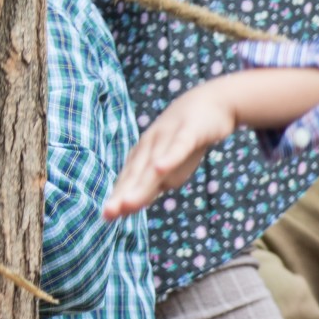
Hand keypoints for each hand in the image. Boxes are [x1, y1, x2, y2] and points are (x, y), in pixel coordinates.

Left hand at [103, 78, 241, 220]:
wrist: (212, 101)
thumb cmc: (184, 139)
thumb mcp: (169, 166)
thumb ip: (152, 184)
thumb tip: (132, 206)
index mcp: (143, 155)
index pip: (128, 180)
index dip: (118, 198)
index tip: (106, 217)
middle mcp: (149, 146)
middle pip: (135, 174)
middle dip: (121, 195)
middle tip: (108, 214)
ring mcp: (168, 137)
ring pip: (153, 164)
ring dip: (140, 184)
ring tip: (126, 204)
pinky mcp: (189, 131)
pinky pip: (179, 146)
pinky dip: (169, 158)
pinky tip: (160, 169)